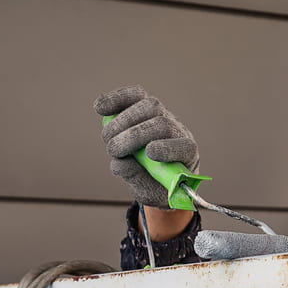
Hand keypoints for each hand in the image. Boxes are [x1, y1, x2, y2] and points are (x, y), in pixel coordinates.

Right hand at [93, 85, 199, 207]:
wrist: (155, 175)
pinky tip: (100, 108)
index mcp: (187, 156)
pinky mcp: (146, 107)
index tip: (150, 153)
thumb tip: (120, 162)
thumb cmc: (154, 185)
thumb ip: (136, 177)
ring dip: (123, 120)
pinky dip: (116, 100)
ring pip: (148, 106)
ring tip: (107, 138)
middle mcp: (178, 132)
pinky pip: (134, 96)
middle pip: (162, 124)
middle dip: (134, 135)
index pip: (185, 147)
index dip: (168, 148)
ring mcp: (163, 115)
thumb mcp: (147, 191)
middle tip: (113, 149)